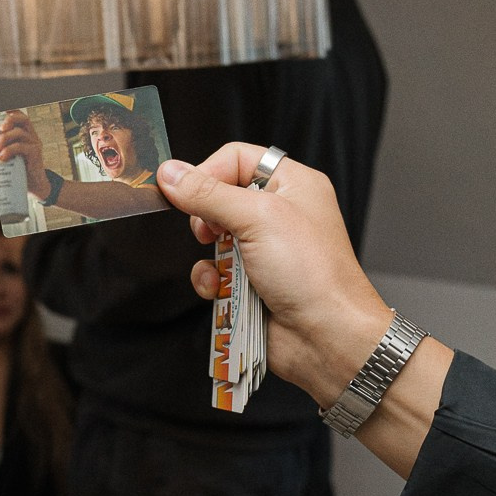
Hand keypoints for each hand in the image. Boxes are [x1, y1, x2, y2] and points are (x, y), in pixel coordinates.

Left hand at [0, 110, 44, 193]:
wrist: (33, 185)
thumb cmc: (19, 169)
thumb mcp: (9, 155)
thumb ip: (2, 147)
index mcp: (26, 133)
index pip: (21, 117)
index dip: (13, 111)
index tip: (3, 110)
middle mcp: (32, 136)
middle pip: (23, 119)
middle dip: (9, 121)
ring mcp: (35, 143)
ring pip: (19, 133)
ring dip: (4, 139)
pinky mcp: (36, 153)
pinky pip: (22, 147)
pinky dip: (9, 150)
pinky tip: (1, 158)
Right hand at [156, 144, 391, 403]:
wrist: (326, 337)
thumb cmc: (311, 273)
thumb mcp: (256, 218)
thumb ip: (208, 193)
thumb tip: (169, 172)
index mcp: (293, 184)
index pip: (237, 158)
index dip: (208, 172)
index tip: (187, 192)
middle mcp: (280, 212)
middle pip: (220, 196)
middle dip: (206, 217)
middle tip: (209, 232)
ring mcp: (266, 248)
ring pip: (213, 236)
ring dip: (208, 254)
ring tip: (222, 268)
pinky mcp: (252, 280)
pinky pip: (215, 270)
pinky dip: (210, 280)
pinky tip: (219, 290)